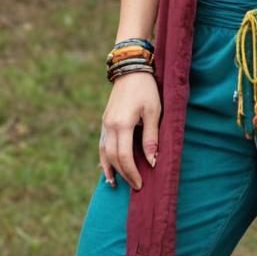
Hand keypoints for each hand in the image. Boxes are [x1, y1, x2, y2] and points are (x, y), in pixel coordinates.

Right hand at [99, 72, 160, 191]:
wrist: (130, 69)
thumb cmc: (146, 89)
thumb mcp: (154, 111)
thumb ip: (151, 137)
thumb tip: (152, 160)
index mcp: (123, 124)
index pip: (124, 156)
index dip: (132, 172)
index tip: (141, 183)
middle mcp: (110, 125)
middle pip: (113, 157)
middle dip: (124, 174)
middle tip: (135, 186)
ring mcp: (105, 123)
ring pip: (104, 152)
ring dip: (110, 169)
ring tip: (115, 184)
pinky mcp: (105, 120)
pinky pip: (102, 144)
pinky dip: (104, 158)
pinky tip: (107, 167)